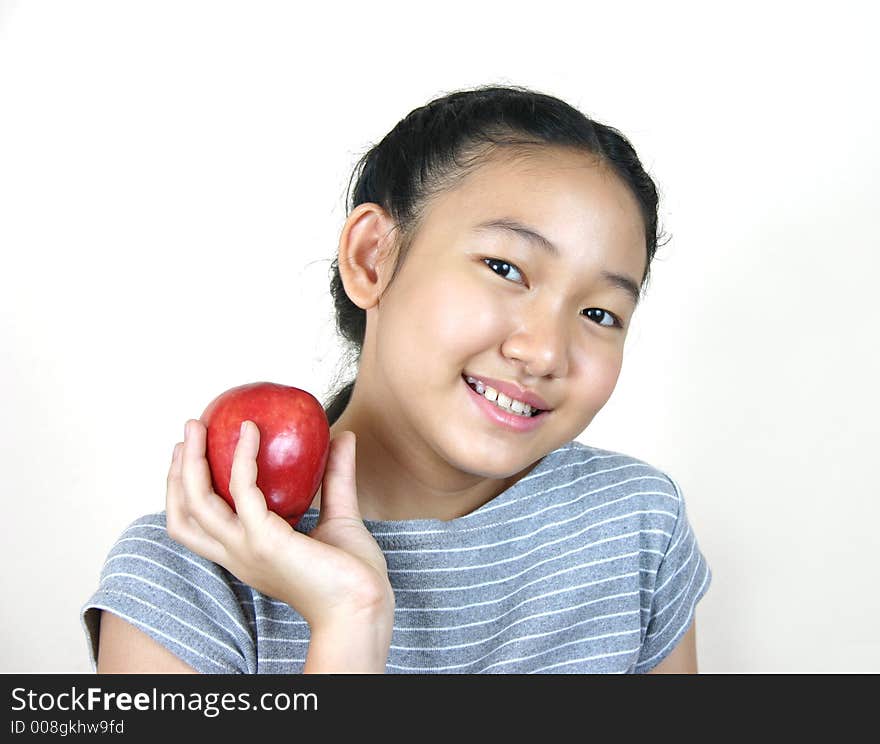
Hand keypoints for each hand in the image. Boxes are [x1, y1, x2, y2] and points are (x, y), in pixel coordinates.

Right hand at [165, 420, 393, 628]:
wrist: (363, 606)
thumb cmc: (352, 572)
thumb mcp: (339, 515)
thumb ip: (335, 477)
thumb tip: (342, 436)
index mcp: (245, 554)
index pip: (196, 525)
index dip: (184, 489)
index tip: (192, 452)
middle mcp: (237, 554)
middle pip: (183, 513)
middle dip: (177, 470)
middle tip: (191, 428)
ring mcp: (246, 549)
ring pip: (197, 503)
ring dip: (193, 460)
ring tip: (200, 425)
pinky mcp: (265, 541)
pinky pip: (243, 490)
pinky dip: (242, 457)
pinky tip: (252, 431)